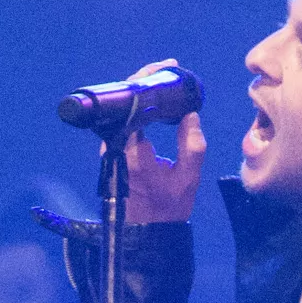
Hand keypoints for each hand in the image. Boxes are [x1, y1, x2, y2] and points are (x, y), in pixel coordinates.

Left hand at [121, 60, 206, 224]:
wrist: (147, 233)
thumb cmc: (169, 208)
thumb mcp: (189, 178)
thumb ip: (192, 146)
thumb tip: (190, 115)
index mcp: (134, 155)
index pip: (134, 108)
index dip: (146, 83)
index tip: (164, 69)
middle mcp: (115, 151)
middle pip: (123, 105)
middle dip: (141, 82)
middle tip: (162, 70)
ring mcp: (109, 153)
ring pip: (119, 113)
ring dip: (136, 94)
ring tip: (157, 80)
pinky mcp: (109, 155)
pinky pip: (119, 124)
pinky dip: (132, 110)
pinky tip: (147, 101)